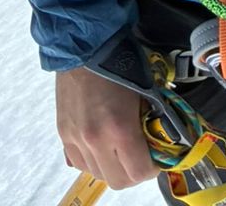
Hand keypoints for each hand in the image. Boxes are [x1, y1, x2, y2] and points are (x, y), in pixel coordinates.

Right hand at [54, 67, 152, 189]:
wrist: (84, 45)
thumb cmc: (120, 61)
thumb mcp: (145, 88)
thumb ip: (152, 117)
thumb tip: (162, 136)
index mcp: (119, 128)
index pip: (138, 172)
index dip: (152, 169)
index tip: (157, 159)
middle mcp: (94, 140)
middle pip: (117, 181)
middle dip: (133, 173)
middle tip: (141, 157)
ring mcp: (76, 140)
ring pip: (97, 174)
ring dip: (112, 167)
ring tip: (120, 149)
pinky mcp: (63, 135)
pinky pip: (79, 162)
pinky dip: (93, 160)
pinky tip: (101, 144)